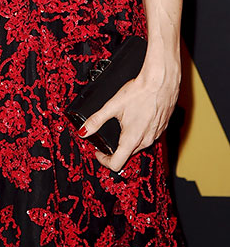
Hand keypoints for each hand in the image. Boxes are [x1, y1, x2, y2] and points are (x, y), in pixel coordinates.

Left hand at [78, 58, 179, 172]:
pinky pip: (149, 136)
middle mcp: (146, 141)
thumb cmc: (139, 92)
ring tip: (120, 124)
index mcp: (131, 139)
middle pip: (127, 154)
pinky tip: (135, 118)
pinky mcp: (162, 128)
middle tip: (105, 136)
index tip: (98, 152)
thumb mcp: (112, 105)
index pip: (116, 164)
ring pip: (138, 145)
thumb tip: (84, 131)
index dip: (103, 160)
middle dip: (114, 148)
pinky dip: (140, 132)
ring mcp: (156, 135)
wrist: (161, 82)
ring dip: (127, 140)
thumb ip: (96, 120)